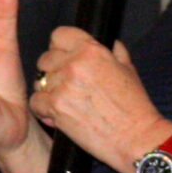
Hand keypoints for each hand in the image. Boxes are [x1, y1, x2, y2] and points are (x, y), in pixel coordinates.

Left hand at [31, 29, 166, 172]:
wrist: (135, 137)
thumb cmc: (134, 106)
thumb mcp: (128, 69)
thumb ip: (114, 51)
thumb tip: (106, 42)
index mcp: (92, 50)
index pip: (59, 35)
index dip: (59, 47)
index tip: (64, 57)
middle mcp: (75, 64)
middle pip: (45, 58)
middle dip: (52, 71)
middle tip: (65, 85)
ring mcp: (63, 85)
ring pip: (39, 81)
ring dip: (48, 91)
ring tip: (64, 102)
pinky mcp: (56, 107)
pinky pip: (36, 102)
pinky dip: (43, 110)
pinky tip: (57, 115)